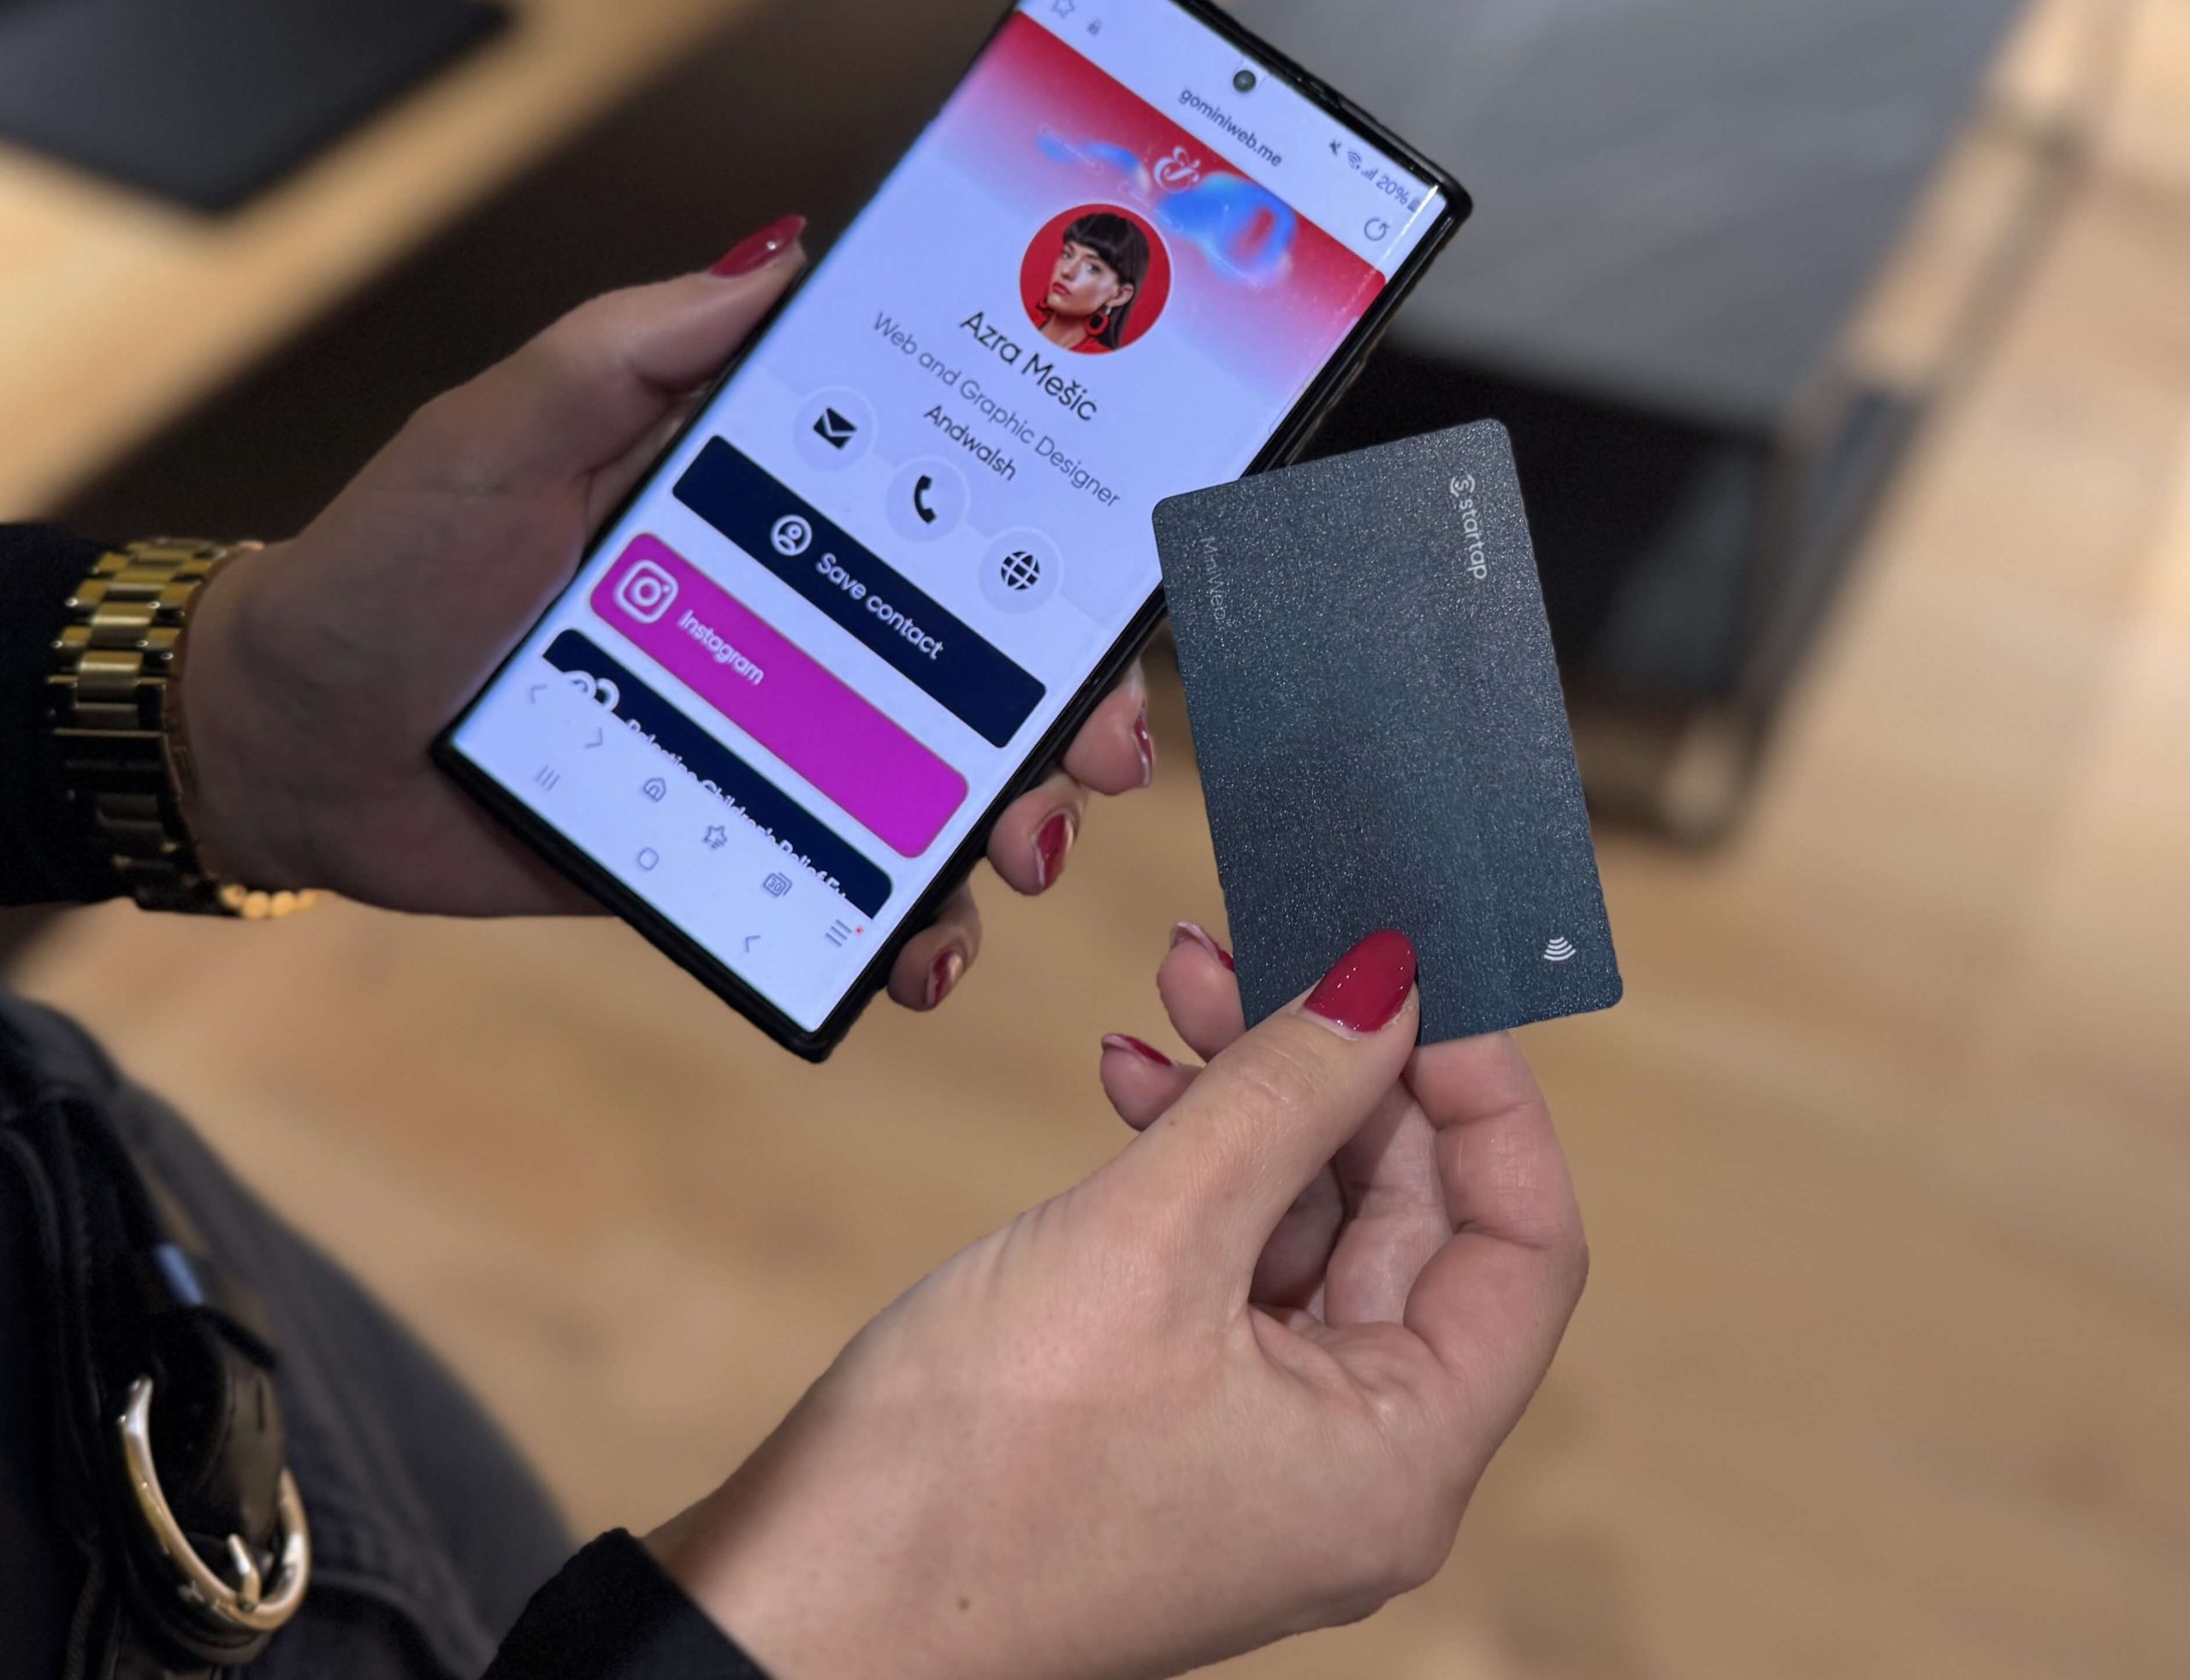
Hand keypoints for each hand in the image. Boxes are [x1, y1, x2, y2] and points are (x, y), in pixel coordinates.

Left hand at [179, 222, 1153, 1007]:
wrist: (289, 745)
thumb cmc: (387, 564)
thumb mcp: (505, 428)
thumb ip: (636, 346)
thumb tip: (786, 251)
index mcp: (766, 512)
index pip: (943, 516)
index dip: (1049, 547)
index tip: (1116, 581)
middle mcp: (793, 625)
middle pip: (977, 665)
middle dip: (1069, 712)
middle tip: (1098, 755)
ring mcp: (771, 743)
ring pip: (937, 788)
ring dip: (1012, 827)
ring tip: (1018, 859)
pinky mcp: (731, 846)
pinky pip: (846, 892)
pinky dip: (906, 935)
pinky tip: (923, 960)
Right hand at [650, 927, 1585, 1679]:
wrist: (798, 1612)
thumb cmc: (969, 1478)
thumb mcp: (1148, 1241)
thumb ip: (1283, 1095)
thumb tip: (1388, 980)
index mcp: (1401, 1456)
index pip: (1523, 1242)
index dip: (1481, 1092)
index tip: (1408, 972)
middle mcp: (1355, 1459)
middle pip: (1409, 1218)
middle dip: (1337, 1067)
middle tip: (1257, 949)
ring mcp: (1262, 1441)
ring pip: (1308, 1224)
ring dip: (1254, 1096)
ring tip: (1177, 988)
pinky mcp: (1175, 1414)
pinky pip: (1228, 1259)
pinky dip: (1194, 1160)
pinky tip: (1132, 1085)